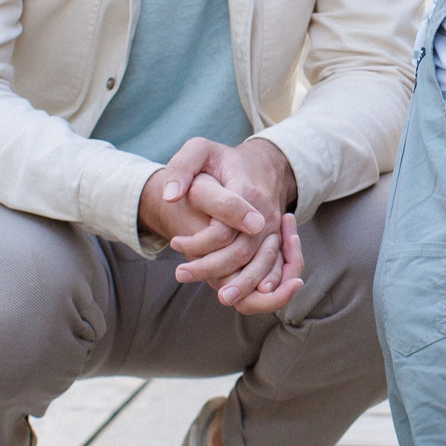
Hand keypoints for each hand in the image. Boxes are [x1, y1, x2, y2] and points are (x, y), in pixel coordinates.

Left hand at [140, 137, 301, 309]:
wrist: (264, 164)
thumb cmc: (226, 160)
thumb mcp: (201, 150)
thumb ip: (182, 168)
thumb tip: (170, 196)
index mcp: (246, 192)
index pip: (224, 228)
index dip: (198, 241)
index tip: (174, 242)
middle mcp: (265, 215)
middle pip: (240, 252)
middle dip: (210, 268)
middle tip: (180, 273)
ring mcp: (273, 230)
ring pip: (259, 265)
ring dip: (239, 284)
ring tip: (215, 295)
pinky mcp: (275, 240)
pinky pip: (271, 268)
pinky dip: (258, 284)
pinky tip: (237, 293)